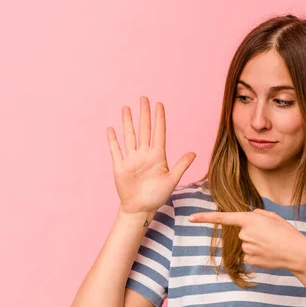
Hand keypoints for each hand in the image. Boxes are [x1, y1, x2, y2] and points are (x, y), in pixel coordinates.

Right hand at [107, 97, 195, 213]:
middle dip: (144, 114)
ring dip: (127, 122)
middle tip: (144, 98)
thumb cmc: (157, 196)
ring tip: (126, 108)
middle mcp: (144, 154)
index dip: (159, 118)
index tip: (159, 104)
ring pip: (129, 136)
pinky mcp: (120, 166)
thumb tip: (194, 153)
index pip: (159, 132)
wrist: (141, 208)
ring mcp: (132, 159)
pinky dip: (113, 140)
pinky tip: (111, 129)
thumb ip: (181, 165)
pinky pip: (115, 150)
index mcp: (157, 156)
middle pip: (144, 129)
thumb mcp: (172, 180)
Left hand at [188, 208, 305, 272]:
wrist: (297, 253)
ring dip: (256, 244)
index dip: (206, 218)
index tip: (191, 218)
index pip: (224, 218)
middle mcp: (245, 233)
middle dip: (252, 233)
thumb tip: (249, 218)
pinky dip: (258, 254)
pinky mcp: (250, 259)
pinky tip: (269, 254)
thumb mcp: (273, 217)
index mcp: (250, 219)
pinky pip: (250, 255)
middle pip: (241, 233)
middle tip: (269, 235)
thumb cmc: (287, 232)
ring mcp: (247, 248)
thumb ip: (258, 215)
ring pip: (245, 245)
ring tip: (271, 244)